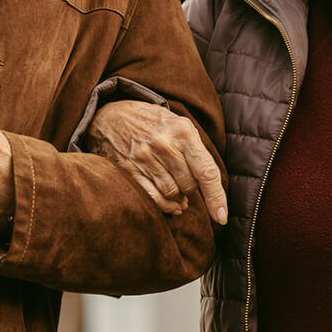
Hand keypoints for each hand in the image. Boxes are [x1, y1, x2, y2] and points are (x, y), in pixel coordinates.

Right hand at [81, 99, 227, 224]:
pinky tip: (169, 205)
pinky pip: (151, 197)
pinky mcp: (127, 169)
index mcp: (183, 131)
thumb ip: (195, 151)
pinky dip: (163, 206)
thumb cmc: (152, 122)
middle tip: (188, 185)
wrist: (110, 114)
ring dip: (178, 201)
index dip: (216, 197)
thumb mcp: (178, 124)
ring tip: (180, 198)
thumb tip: (206, 189)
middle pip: (189, 184)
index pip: (206, 171)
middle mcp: (163, 144)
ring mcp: (144, 157)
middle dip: (192, 191)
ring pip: (171, 193)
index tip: (222, 217)